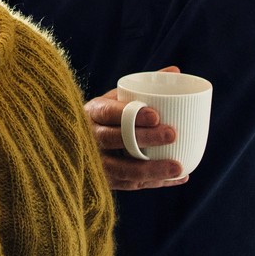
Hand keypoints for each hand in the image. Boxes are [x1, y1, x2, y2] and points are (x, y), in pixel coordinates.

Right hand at [87, 66, 188, 191]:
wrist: (75, 144)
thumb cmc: (106, 118)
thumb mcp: (116, 99)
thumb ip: (143, 87)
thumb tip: (175, 70)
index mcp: (92, 112)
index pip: (108, 113)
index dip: (131, 115)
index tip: (155, 115)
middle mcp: (88, 138)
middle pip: (113, 139)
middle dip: (144, 138)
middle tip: (172, 134)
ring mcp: (93, 163)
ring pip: (121, 169)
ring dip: (151, 170)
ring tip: (179, 167)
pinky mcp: (103, 182)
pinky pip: (130, 185)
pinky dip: (156, 182)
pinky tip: (178, 178)